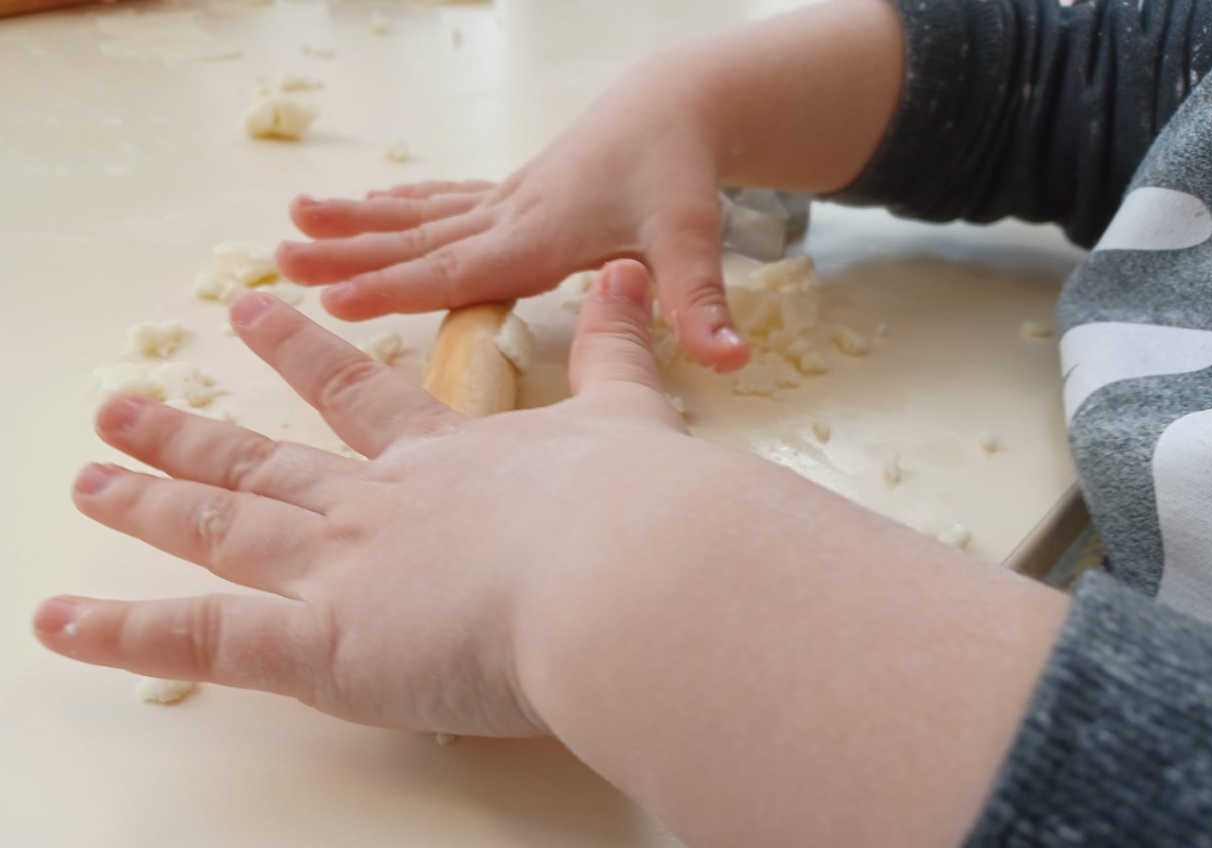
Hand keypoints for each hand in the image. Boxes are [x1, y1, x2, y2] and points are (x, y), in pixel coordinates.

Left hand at [34, 260, 691, 736]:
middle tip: (126, 408)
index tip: (256, 313)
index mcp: (449, 461)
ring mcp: (344, 569)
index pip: (360, 399)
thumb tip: (628, 275)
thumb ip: (619, 349)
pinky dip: (127, 635)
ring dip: (155, 504)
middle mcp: (380, 506)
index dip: (305, 353)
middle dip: (196, 435)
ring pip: (226, 529)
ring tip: (92, 478)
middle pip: (268, 463)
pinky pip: (208, 644)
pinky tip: (58, 623)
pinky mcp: (325, 646)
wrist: (632, 568)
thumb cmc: (639, 506)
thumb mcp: (632, 414)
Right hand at [276, 65, 750, 371]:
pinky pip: (441, 200)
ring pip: (419, 214)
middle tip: (279, 261)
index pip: (457, 266)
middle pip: (419, 239)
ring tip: (291, 222)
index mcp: (541, 234)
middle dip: (348, 253)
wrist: (675, 105)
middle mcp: (511, 215)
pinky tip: (364, 206)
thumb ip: (700, 301)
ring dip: (356, 222)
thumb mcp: (694, 236)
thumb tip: (729, 361)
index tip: (332, 299)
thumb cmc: (680, 172)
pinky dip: (397, 206)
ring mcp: (506, 200)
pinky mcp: (510, 193)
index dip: (394, 286)